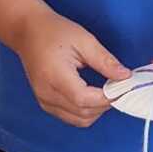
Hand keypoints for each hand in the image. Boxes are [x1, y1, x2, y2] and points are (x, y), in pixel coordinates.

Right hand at [11, 10, 124, 126]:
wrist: (27, 32)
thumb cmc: (54, 31)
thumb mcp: (84, 40)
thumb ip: (104, 61)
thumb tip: (125, 76)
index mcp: (55, 76)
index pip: (84, 99)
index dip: (106, 98)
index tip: (123, 88)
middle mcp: (47, 93)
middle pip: (83, 113)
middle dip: (105, 104)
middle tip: (118, 88)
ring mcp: (44, 101)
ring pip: (78, 120)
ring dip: (97, 110)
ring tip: (106, 91)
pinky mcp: (45, 103)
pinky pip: (70, 117)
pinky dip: (86, 111)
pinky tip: (93, 96)